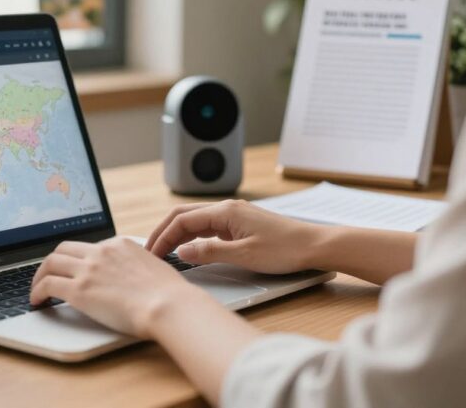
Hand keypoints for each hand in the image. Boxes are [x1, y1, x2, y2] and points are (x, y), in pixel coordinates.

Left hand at [30, 237, 211, 337]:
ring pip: (50, 263)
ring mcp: (88, 270)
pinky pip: (47, 285)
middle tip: (48, 275)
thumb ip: (136, 266)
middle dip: (52, 261)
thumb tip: (131, 276)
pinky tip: (37, 301)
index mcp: (119, 245)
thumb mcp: (152, 268)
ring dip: (39, 275)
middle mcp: (101, 252)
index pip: (88, 247)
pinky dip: (36, 291)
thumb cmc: (168, 295)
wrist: (167, 305)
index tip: (73, 269)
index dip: (76, 260)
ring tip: (37, 289)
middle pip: (64, 249)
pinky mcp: (79, 290)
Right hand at [145, 199, 327, 273]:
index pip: (182, 220)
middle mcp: (227, 209)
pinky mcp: (240, 225)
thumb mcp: (244, 255)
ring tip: (164, 252)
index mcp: (225, 212)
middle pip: (184, 215)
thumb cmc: (285, 249)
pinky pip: (208, 227)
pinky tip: (189, 250)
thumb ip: (210, 252)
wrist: (314, 245)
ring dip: (177, 234)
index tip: (152, 254)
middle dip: (164, 232)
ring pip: (195, 221)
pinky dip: (193, 237)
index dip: (163, 237)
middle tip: (150, 251)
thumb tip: (183, 252)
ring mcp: (233, 216)